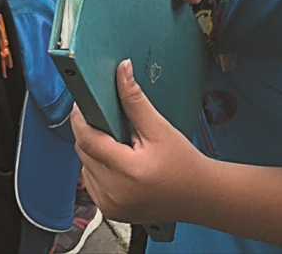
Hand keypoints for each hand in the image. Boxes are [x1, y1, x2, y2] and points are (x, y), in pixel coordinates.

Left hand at [72, 59, 207, 223]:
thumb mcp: (160, 128)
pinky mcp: (109, 211)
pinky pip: (91, 180)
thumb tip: (121, 71)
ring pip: (84, 164)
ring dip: (94, 150)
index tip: (85, 103)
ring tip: (119, 145)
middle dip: (91, 132)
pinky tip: (118, 163)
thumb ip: (135, 100)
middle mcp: (115, 193)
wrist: (200, 197)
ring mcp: (110, 205)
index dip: (81, 117)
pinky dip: (98, 168)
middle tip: (110, 123)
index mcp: (128, 172)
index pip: (87, 138)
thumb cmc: (184, 164)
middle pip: (83, 151)